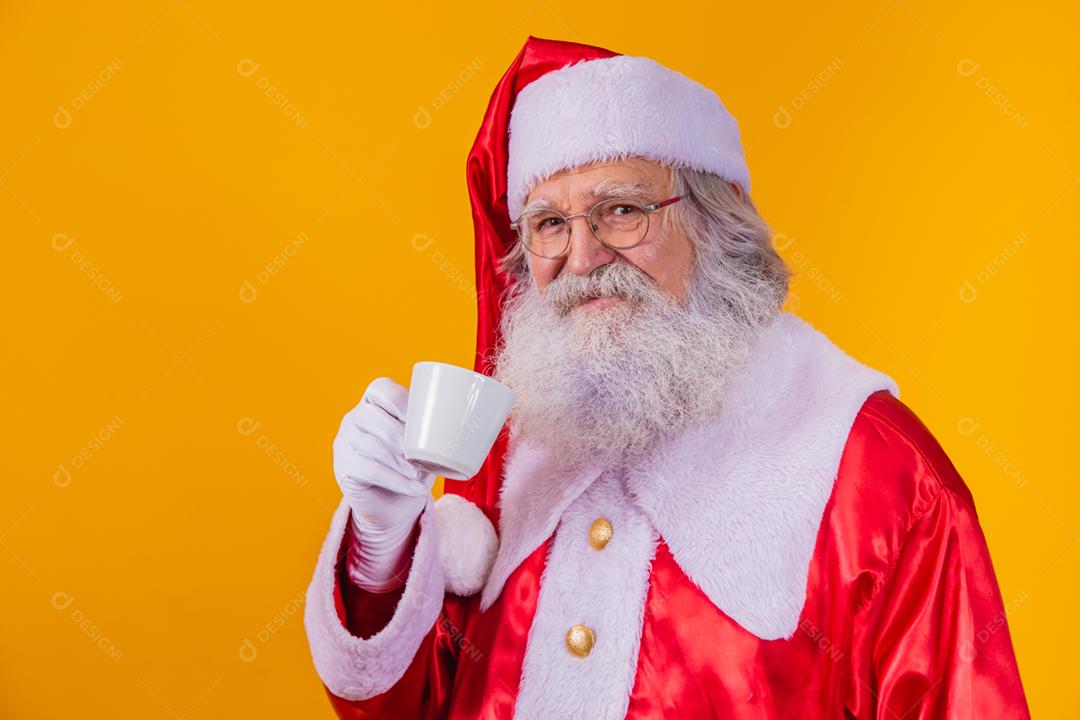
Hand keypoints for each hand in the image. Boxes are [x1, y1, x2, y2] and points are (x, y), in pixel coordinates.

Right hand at [333, 377, 434, 590]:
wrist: (394, 503)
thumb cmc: (414, 464)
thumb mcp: (428, 443)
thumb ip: (440, 429)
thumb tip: (476, 423)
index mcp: (374, 402)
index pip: (380, 388)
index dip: (400, 400)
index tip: (422, 420)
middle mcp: (355, 418)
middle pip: (372, 418)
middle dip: (399, 437)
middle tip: (420, 456)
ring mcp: (344, 442)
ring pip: (370, 445)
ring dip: (398, 461)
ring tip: (418, 474)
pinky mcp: (343, 468)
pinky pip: (367, 470)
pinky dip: (395, 480)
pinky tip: (414, 488)